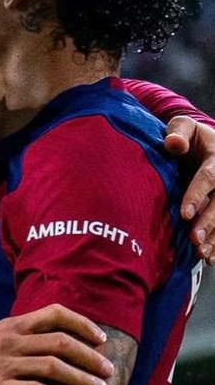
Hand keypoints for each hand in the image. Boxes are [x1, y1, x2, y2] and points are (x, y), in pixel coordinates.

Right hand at [0, 304, 112, 384]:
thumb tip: (65, 337)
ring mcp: (2, 366)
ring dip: (82, 378)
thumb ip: (24, 335)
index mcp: (10, 326)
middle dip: (90, 357)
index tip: (101, 339)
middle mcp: (8, 342)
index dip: (83, 324)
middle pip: (61, 343)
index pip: (54, 314)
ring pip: (53, 367)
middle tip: (107, 370)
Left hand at [162, 115, 214, 257]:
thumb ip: (178, 132)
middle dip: (209, 222)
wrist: (207, 142)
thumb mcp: (183, 126)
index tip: (184, 213)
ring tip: (202, 253)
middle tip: (194, 239)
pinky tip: (211, 258)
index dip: (197, 195)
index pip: (209, 177)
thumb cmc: (188, 135)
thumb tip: (173, 143)